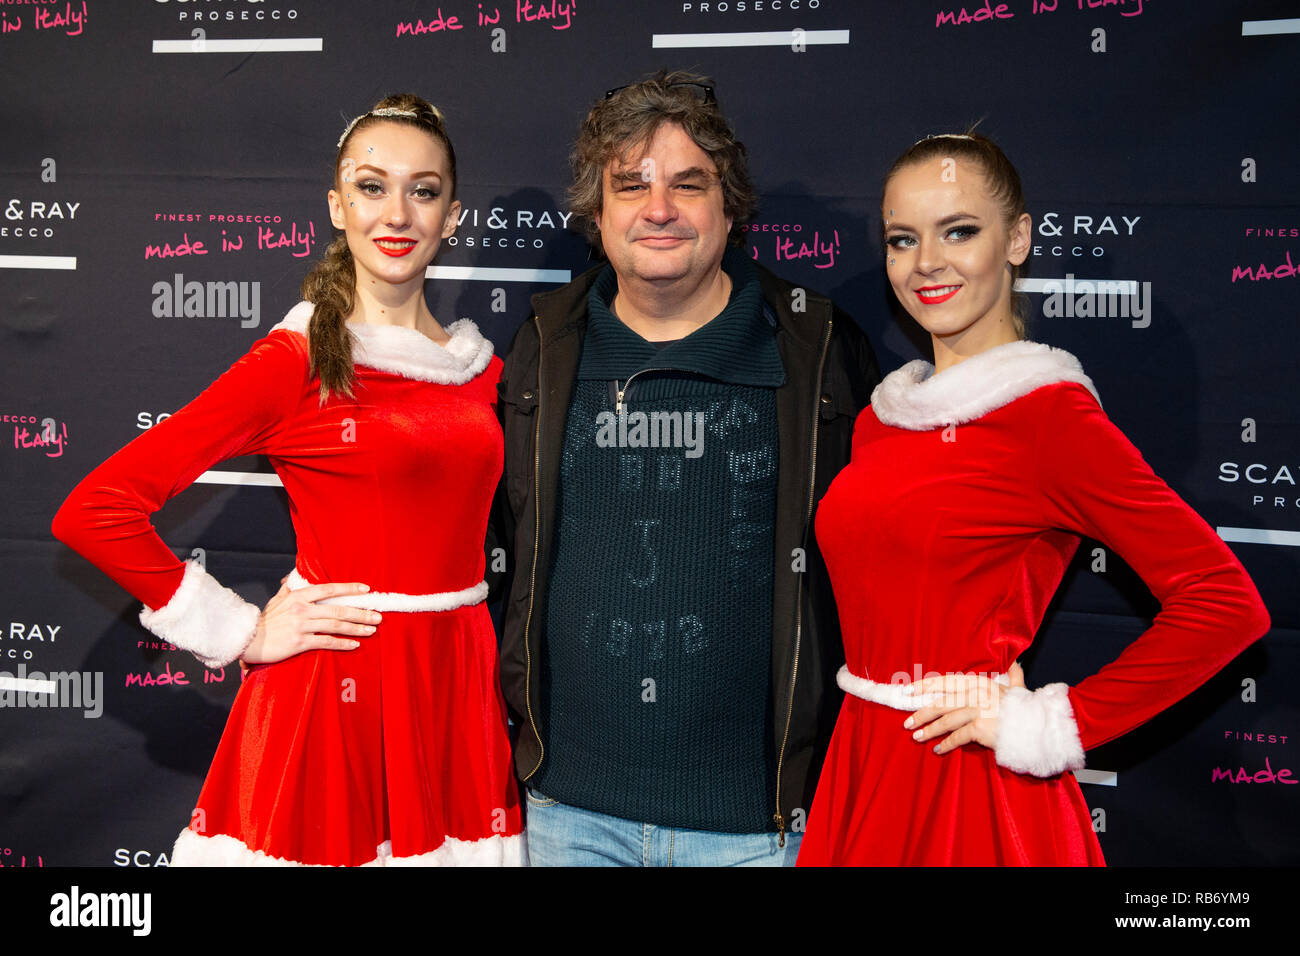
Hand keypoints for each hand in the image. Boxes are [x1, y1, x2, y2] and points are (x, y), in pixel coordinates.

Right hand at [240, 578, 379, 664]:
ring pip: (336, 625)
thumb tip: (295, 577)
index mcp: (299, 596)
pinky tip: (354, 644)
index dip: (349, 589)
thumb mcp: (277, 600)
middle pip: (338, 610)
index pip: (329, 589)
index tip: (366, 590)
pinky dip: (342, 643)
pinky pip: (326, 642)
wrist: (248, 640)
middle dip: (361, 612)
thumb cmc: (265, 620)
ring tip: (371, 629)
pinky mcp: (299, 642)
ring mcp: (301, 626)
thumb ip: (290, 588)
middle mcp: (302, 609)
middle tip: (378, 615)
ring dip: (357, 628)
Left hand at [902, 662, 1026, 754]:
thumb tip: (1015, 664)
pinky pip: (958, 737)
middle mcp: (975, 694)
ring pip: (946, 721)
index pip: (945, 682)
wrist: (1040, 726)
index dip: (924, 686)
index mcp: (979, 683)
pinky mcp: (980, 728)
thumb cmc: (1027, 708)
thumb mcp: (1018, 689)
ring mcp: (977, 711)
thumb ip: (1013, 676)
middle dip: (922, 713)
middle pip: (941, 703)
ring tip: (916, 737)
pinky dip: (946, 744)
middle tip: (907, 723)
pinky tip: (938, 749)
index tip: (908, 691)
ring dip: (929, 730)